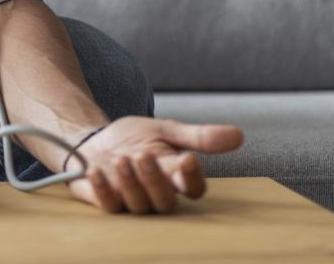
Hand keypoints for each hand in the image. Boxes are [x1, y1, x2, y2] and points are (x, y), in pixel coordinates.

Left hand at [65, 117, 244, 213]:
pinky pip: (107, 204)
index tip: (187, 159)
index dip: (192, 178)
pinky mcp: (106, 200)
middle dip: (155, 179)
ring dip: (130, 183)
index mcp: (175, 177)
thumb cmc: (134, 138)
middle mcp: (156, 194)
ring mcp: (130, 200)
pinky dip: (102, 190)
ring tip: (121, 159)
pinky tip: (96, 172)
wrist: (94, 138)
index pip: (193, 188)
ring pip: (138, 205)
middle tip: (143, 155)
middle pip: (165, 201)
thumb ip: (198, 136)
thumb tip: (239, 135)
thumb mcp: (165, 130)